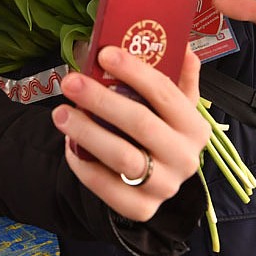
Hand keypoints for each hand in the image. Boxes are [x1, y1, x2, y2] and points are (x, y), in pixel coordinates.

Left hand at [53, 46, 209, 221]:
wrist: (154, 178)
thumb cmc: (158, 130)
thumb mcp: (174, 104)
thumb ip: (178, 76)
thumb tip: (183, 46)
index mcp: (195, 127)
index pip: (166, 93)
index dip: (134, 71)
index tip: (105, 53)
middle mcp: (186, 158)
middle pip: (141, 124)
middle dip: (102, 100)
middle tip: (71, 82)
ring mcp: (165, 187)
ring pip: (122, 158)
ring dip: (87, 132)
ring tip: (60, 112)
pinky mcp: (141, 209)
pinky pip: (106, 188)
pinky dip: (84, 165)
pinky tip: (69, 145)